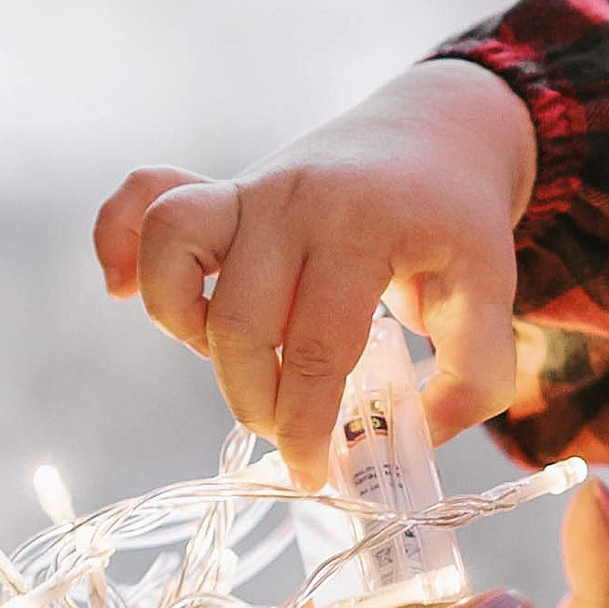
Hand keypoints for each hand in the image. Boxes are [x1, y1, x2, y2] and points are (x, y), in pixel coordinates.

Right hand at [92, 58, 536, 488]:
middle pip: (240, 324)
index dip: (308, 427)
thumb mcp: (491, 296)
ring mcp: (248, 188)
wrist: (438, 131)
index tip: (315, 476)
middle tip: (292, 434)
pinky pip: (141, 201)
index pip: (317, 349)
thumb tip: (408, 439)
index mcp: (363, 226)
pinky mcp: (219, 189)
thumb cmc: (458, 223)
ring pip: (172, 254)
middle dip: (258, 403)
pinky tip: (119, 288)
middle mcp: (294, 199)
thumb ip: (472, 377)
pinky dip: (116, 242)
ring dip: (190, 333)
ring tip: (242, 363)